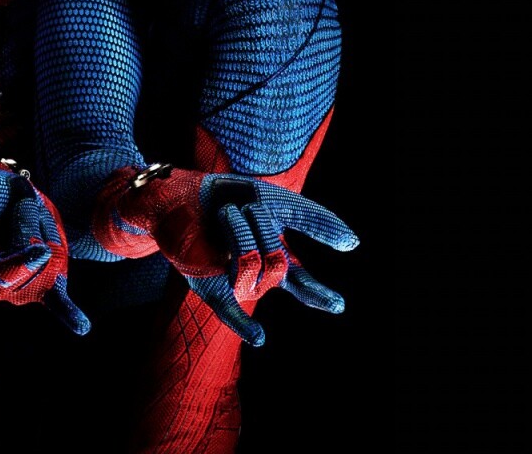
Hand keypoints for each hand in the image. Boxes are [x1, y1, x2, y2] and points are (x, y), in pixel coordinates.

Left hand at [93, 165, 358, 345]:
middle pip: (278, 264)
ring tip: (225, 212)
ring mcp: (231, 282)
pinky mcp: (207, 288)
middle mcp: (254, 274)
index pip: (300, 281)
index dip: (318, 294)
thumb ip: (316, 221)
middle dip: (264, 229)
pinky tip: (259, 337)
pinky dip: (245, 326)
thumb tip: (353, 244)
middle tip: (246, 207)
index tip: (337, 307)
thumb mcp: (278, 200)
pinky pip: (230, 312)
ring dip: (241, 234)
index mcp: (273, 254)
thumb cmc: (229, 196)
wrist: (178, 194)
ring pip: (254, 270)